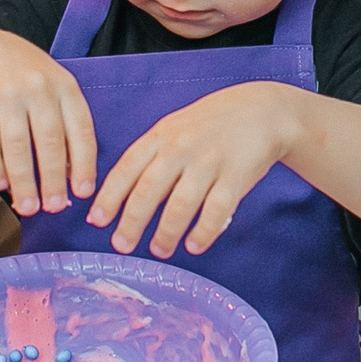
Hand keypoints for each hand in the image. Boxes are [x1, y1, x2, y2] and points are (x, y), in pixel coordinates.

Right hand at [0, 28, 97, 216]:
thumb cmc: (27, 78)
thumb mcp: (56, 89)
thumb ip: (67, 127)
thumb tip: (74, 178)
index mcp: (64, 86)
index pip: (80, 129)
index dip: (83, 164)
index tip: (83, 193)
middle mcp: (37, 87)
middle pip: (48, 140)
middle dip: (52, 179)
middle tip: (54, 208)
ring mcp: (5, 94)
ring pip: (16, 145)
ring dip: (22, 181)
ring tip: (27, 206)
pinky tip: (0, 184)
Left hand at [86, 81, 299, 258]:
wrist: (264, 111)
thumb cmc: (213, 124)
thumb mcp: (176, 127)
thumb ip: (152, 155)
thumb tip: (122, 195)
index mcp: (161, 135)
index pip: (127, 168)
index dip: (109, 197)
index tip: (97, 220)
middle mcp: (181, 147)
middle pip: (148, 191)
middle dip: (131, 222)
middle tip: (121, 246)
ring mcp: (209, 162)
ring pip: (180, 205)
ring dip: (166, 233)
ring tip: (159, 250)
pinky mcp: (236, 177)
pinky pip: (215, 211)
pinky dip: (202, 232)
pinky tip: (194, 245)